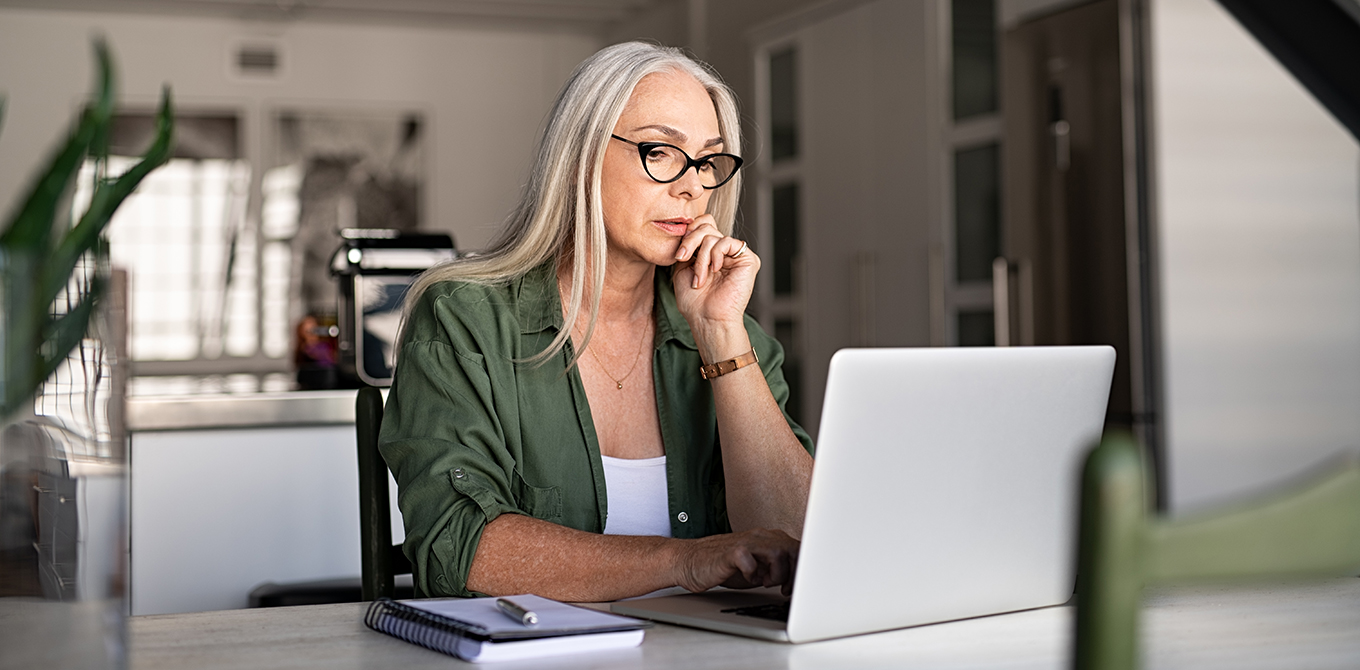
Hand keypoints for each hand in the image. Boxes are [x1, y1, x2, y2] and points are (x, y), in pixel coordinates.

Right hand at [671, 528, 798, 595]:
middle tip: (783, 588)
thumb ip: (777, 568)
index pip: (797, 548)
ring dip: (776, 573)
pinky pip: (751, 561)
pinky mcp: (731, 552)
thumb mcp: (757, 568)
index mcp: (768, 539)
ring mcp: (746, 542)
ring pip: (778, 551)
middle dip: (793, 573)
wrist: (691, 562)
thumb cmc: (724, 566)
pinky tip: (747, 579)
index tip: (795, 588)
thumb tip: (799, 580)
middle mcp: (759, 536)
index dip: (801, 570)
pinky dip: (753, 575)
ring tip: (764, 582)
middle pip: (793, 548)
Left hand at [672, 215, 758, 328]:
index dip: (690, 231)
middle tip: (682, 258)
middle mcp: (724, 251)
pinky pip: (727, 242)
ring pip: (713, 236)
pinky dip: (715, 255)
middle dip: (690, 242)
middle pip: (706, 226)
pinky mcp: (748, 259)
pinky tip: (715, 270)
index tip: (679, 253)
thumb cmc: (694, 300)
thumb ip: (688, 245)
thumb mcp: (682, 267)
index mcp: (710, 252)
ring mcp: (736, 255)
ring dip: (701, 257)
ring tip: (699, 278)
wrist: (707, 318)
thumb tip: (690, 226)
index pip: (703, 224)